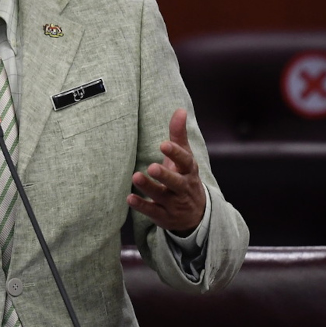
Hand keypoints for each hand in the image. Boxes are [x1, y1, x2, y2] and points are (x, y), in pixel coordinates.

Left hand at [127, 108, 206, 234]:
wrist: (196, 214)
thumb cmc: (184, 177)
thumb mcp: (184, 158)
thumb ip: (179, 135)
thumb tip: (180, 110)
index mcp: (189, 171)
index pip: (185, 162)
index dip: (175, 153)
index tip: (164, 144)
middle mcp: (183, 188)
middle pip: (176, 182)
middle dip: (165, 176)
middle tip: (151, 167)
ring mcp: (174, 204)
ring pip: (162, 196)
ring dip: (149, 188)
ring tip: (136, 177)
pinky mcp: (164, 216)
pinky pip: (152, 212)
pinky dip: (141, 206)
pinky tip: (129, 198)